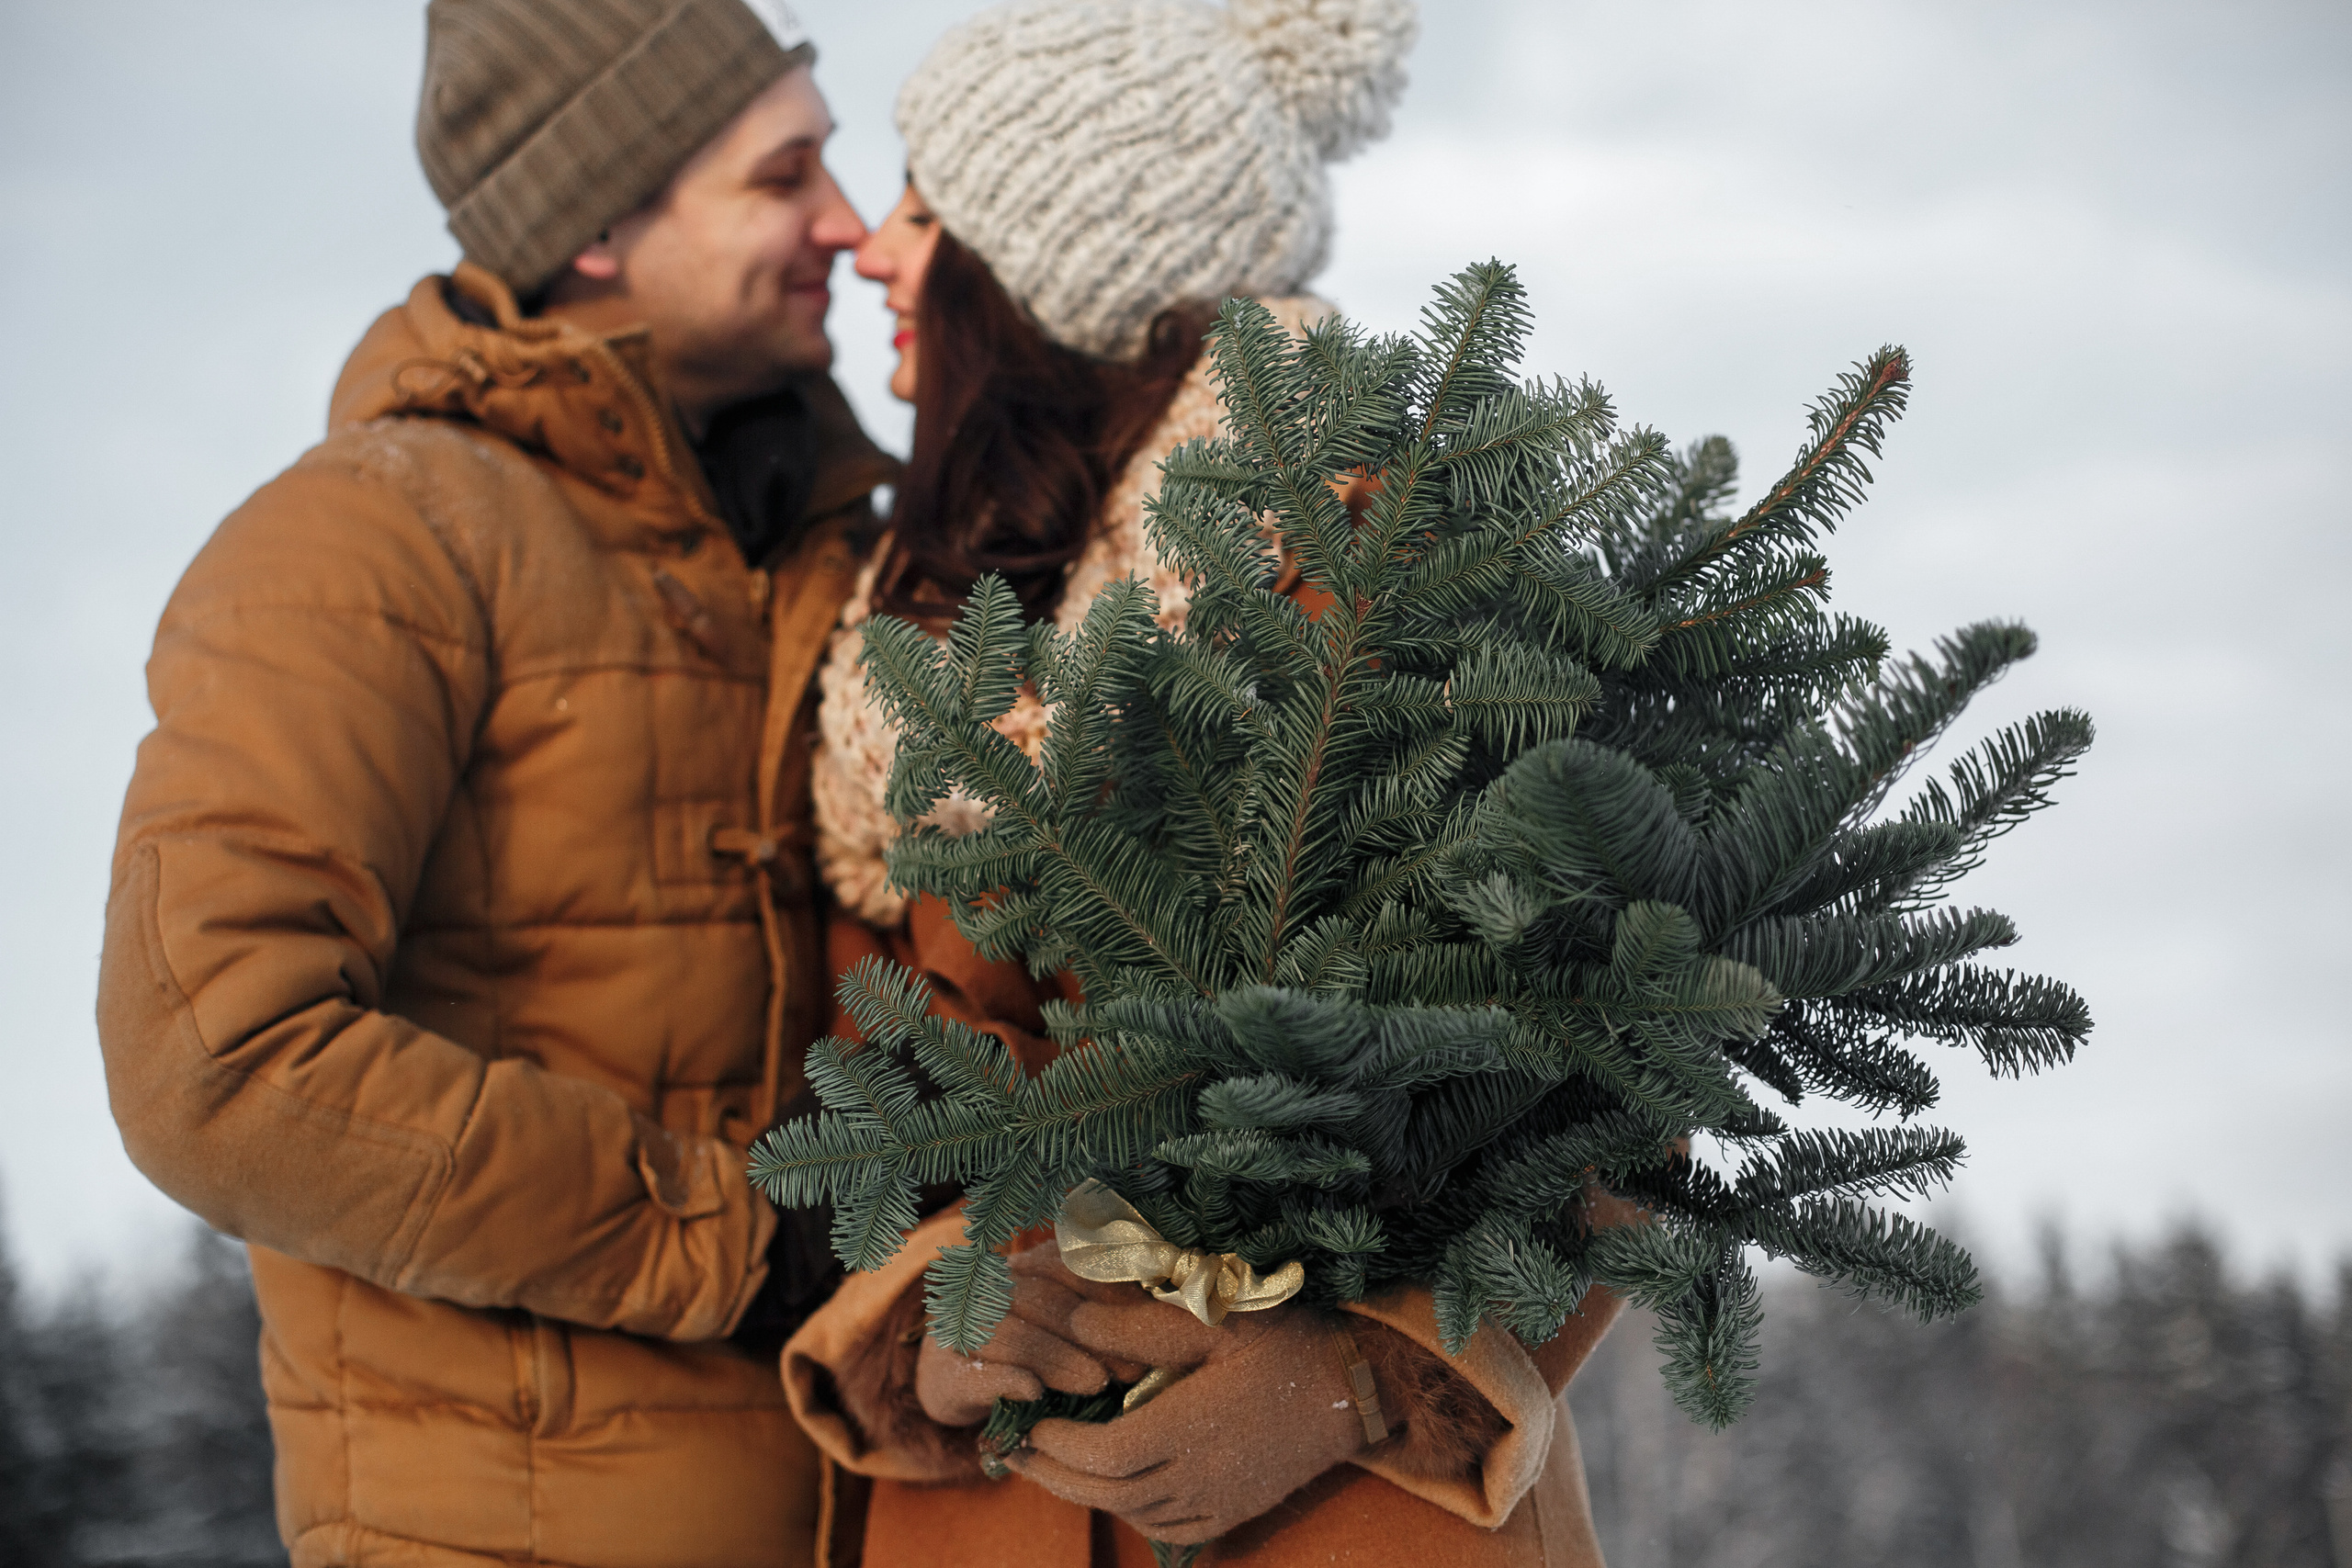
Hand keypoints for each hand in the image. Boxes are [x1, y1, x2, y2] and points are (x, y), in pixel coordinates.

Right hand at [914, 1242, 1143, 1426]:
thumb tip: (1157, 1320)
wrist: (958, 1387)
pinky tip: (1035, 1393)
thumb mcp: (1067, 1326)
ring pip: (1009, 1333)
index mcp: (1018, 1266)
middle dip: (1089, 1334)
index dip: (1106, 1293)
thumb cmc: (1032, 1355)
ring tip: (1096, 1383)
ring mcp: (956, 1331)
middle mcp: (982, 1289)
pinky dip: (1007, 1379)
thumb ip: (1101, 1313)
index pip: (1063, 1266)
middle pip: (1039, 1299)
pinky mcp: (942, 1376)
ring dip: (1056, 1358)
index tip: (1145, 1325)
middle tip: (1131, 1367)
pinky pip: (976, 1372)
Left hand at [1006, 1298, 1366, 1544]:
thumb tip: (1074, 1325)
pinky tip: (1115, 1490)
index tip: (1031, 1422)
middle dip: (1054, 1475)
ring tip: (1053, 1467)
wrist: (1355, 1388)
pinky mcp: (1234, 1511)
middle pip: (1107, 1492)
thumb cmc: (1285, 1342)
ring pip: (1134, 1514)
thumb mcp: (1215, 1320)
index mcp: (1189, 1427)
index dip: (1057, 1445)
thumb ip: (1141, 1328)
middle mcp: (1199, 1475)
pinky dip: (1130, 1514)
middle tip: (1016, 1452)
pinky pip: (1168, 1528)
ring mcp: (1218, 1499)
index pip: (1102, 1454)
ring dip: (1086, 1495)